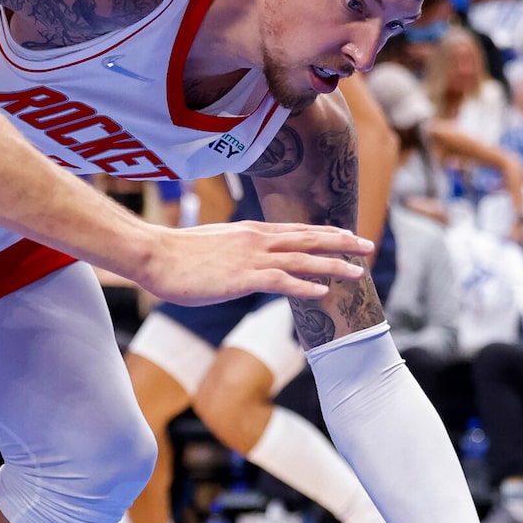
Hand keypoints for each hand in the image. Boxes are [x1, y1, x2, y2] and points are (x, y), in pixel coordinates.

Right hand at [131, 220, 369, 307]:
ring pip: (302, 258)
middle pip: (308, 238)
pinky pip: (281, 281)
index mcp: (250, 232)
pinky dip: (304, 286)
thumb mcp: (213, 247)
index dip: (325, 233)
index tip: (347, 235)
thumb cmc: (176, 255)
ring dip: (333, 265)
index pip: (296, 230)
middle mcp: (256, 239)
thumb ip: (235, 253)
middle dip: (341, 242)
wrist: (154, 255)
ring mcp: (251, 257)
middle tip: (368, 246)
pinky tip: (323, 292)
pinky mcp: (241, 277)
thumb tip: (242, 265)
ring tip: (358, 272)